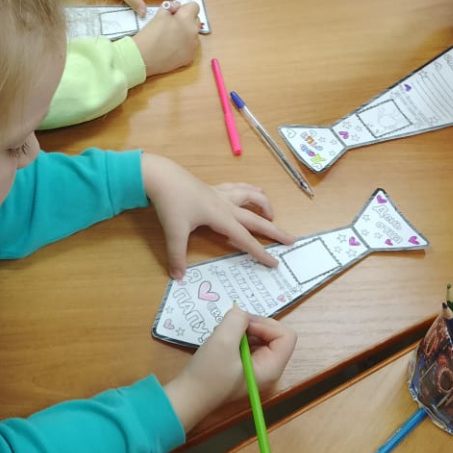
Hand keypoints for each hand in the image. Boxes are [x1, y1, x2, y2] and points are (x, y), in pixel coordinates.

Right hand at [133, 1, 200, 75]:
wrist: (143, 58)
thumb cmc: (149, 35)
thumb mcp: (158, 15)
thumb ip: (170, 8)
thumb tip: (176, 8)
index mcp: (186, 18)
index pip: (194, 6)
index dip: (184, 8)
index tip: (176, 13)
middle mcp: (193, 31)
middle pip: (196, 20)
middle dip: (186, 20)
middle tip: (173, 26)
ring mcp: (193, 46)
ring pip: (193, 34)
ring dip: (186, 33)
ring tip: (172, 39)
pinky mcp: (190, 57)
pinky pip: (191, 47)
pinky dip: (184, 46)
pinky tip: (172, 49)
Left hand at [141, 154, 294, 278]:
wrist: (161, 175)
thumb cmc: (170, 202)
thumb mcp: (173, 231)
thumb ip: (177, 255)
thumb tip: (178, 276)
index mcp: (221, 217)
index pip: (245, 238)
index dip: (260, 252)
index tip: (275, 263)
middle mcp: (226, 204)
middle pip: (256, 218)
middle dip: (274, 230)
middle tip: (291, 239)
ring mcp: (220, 193)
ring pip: (250, 196)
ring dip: (263, 204)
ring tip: (271, 214)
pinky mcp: (212, 187)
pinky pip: (237, 187)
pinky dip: (248, 190)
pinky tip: (251, 191)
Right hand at [165, 308, 296, 430]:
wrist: (187, 397)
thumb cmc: (207, 374)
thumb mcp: (223, 342)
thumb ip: (236, 320)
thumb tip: (240, 311)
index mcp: (271, 368)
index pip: (286, 336)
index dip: (266, 324)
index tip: (242, 325)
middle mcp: (268, 368)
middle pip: (273, 334)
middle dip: (252, 325)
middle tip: (229, 326)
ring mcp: (254, 367)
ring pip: (258, 336)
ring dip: (241, 329)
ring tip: (220, 334)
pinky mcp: (241, 366)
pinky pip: (246, 343)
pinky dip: (234, 336)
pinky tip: (218, 340)